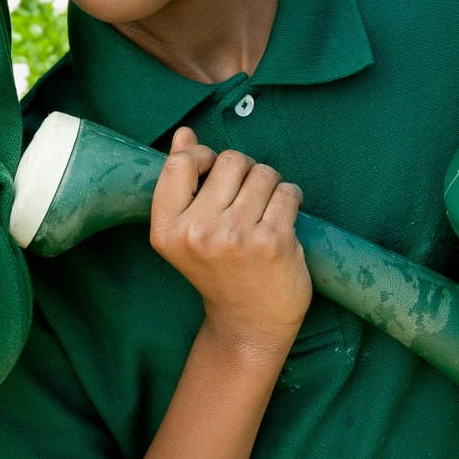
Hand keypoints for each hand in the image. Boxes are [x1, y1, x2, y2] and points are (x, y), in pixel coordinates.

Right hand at [148, 127, 310, 357]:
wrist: (247, 324)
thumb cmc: (218, 270)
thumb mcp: (187, 231)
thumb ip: (182, 182)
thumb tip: (183, 134)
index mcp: (167, 229)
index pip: (181, 163)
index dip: (204, 157)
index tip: (216, 174)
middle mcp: (197, 233)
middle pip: (230, 160)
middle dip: (245, 171)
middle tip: (247, 199)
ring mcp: (235, 237)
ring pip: (263, 173)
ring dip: (271, 186)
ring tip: (266, 212)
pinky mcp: (272, 242)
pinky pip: (288, 192)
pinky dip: (291, 198)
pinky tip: (285, 220)